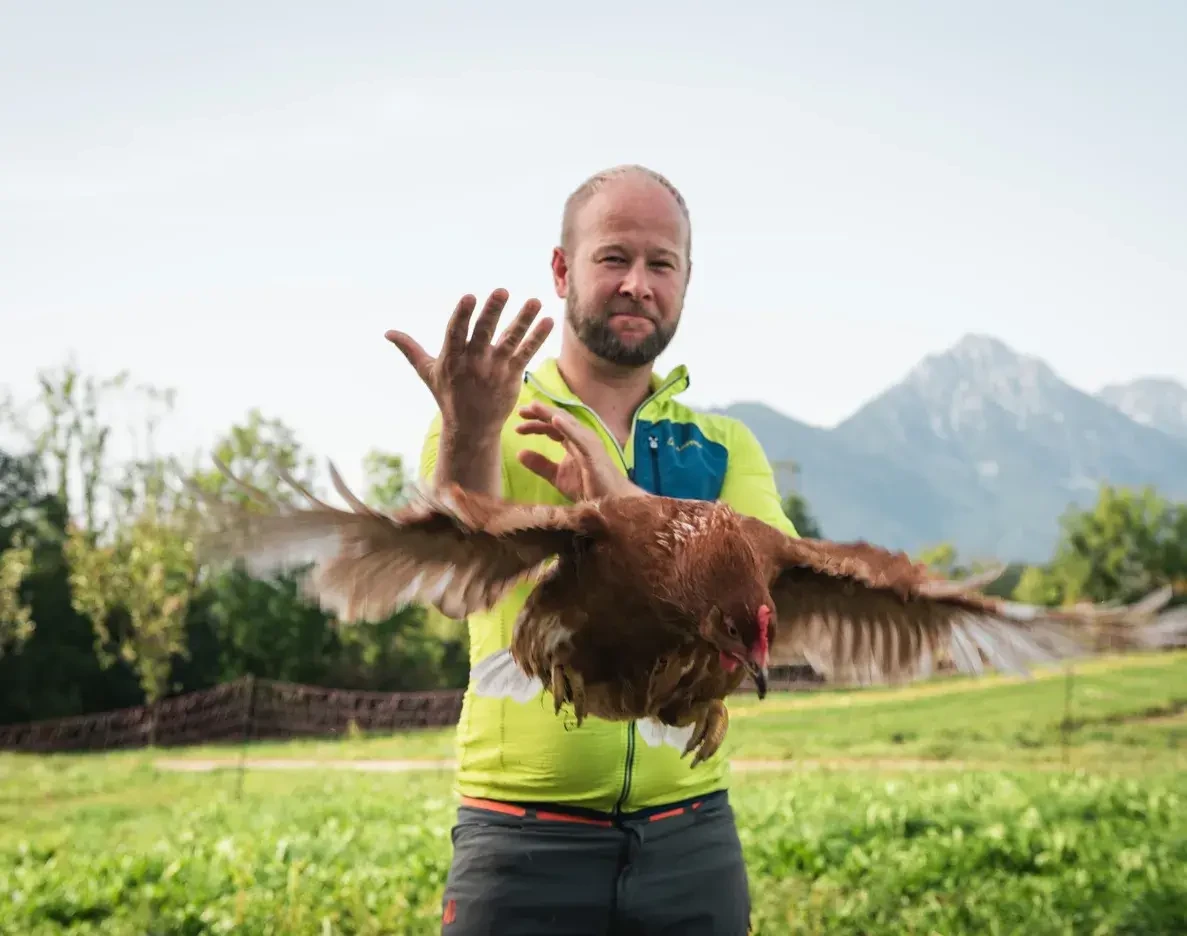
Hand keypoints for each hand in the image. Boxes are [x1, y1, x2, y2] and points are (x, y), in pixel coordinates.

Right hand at [386, 289, 553, 438]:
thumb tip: (388, 333)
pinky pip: (526, 354)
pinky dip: (538, 338)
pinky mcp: (512, 377)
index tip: (469, 296)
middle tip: (502, 291)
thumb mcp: (427, 372)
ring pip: (511, 342)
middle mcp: (473, 364)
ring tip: (535, 301)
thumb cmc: (448, 395)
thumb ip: (410, 349)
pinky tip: (548, 320)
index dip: (462, 316)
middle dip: (492, 312)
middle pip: (484, 334)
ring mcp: (495, 370)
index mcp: (452, 359)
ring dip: (523, 321)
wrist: (471, 429)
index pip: (456, 334)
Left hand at [515, 401, 643, 501]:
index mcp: (573, 441)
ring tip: (535, 406)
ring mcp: (589, 443)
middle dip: (539, 413)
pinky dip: (567, 428)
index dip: (536, 423)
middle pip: (558, 419)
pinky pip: (579, 438)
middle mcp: (581, 437)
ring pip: (567, 423)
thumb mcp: (557, 476)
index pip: (552, 426)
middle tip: (521, 411)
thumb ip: (540, 464)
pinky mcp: (593, 453)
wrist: (611, 503)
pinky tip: (555, 420)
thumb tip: (519, 453)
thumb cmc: (588, 488)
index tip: (518, 426)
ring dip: (550, 414)